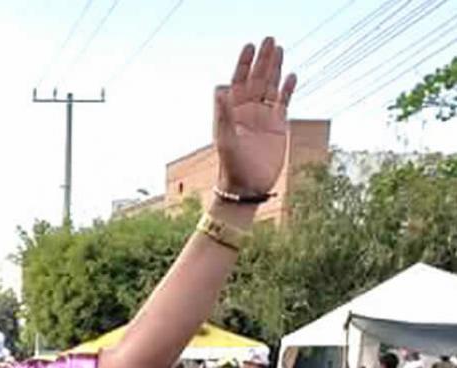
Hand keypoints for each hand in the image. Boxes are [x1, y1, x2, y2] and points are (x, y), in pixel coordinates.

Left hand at [213, 37, 296, 194]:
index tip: (250, 46)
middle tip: (270, 39)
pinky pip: (284, 102)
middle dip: (263, 60)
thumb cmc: (232, 165)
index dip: (244, 64)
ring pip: (271, 87)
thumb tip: (219, 89)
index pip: (238, 81)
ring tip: (280, 50)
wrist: (247, 186)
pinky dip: (288, 89)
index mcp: (233, 111)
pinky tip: (292, 75)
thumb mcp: (226, 139)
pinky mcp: (278, 126)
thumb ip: (223, 114)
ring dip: (275, 69)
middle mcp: (248, 111)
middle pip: (257, 79)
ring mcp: (264, 117)